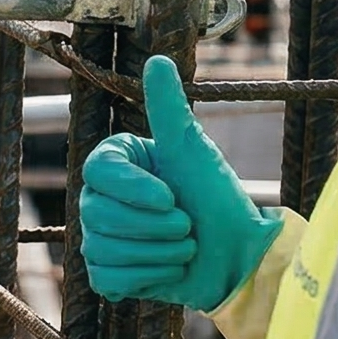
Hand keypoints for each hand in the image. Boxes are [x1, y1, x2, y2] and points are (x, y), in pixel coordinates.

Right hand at [79, 55, 281, 307]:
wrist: (239, 255)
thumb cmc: (217, 197)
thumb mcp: (192, 149)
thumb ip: (169, 107)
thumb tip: (158, 60)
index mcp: (113, 166)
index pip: (98, 173)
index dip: (136, 190)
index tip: (172, 195)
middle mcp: (98, 200)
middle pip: (99, 215)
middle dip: (156, 225)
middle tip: (187, 224)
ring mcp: (99, 238)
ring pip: (105, 248)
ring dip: (159, 252)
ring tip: (184, 245)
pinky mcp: (107, 274)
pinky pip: (108, 278)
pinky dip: (148, 276)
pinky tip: (169, 267)